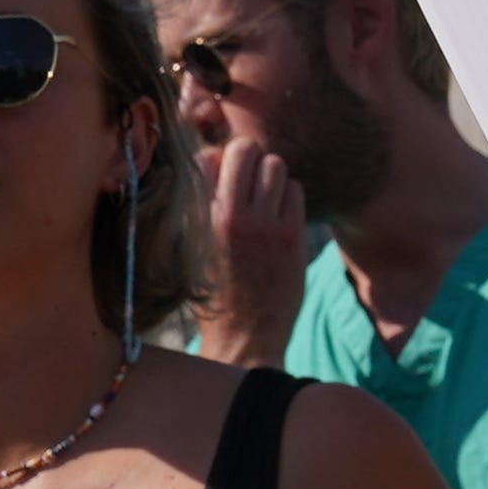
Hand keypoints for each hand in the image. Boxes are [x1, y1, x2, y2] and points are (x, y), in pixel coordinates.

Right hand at [188, 134, 315, 363]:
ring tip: (265, 201)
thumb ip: (200, 201)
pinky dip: (289, 197)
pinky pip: (296, 190)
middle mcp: (232, 217)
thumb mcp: (191, 244)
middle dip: (249, 159)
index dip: (221, 161)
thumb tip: (211, 157)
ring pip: (276, 166)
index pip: (212, 156)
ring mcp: (266, 226)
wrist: (243, 338)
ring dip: (271, 177)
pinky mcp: (293, 237)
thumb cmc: (212, 290)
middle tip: (249, 181)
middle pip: (248, 150)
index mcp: (200, 218)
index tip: (224, 177)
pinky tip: (280, 217)